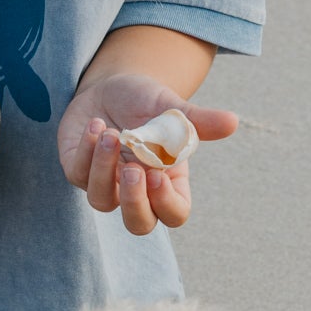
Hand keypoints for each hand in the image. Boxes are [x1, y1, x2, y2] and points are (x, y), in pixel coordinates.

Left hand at [57, 71, 237, 235]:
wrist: (111, 86)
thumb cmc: (147, 102)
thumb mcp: (172, 107)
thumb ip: (198, 119)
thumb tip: (232, 122)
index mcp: (167, 180)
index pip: (173, 213)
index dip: (166, 203)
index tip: (158, 174)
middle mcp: (137, 189)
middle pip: (138, 224)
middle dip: (135, 203)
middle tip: (134, 169)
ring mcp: (106, 183)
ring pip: (101, 201)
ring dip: (104, 169)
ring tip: (112, 134)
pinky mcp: (78, 169)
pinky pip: (78, 173)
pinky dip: (87, 150)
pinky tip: (96, 125)